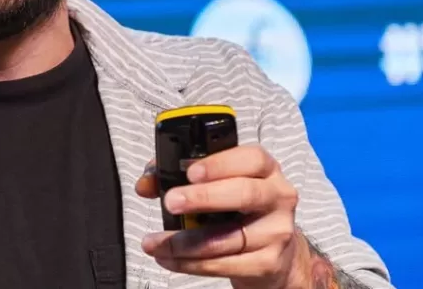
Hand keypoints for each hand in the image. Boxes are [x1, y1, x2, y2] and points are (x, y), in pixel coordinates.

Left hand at [135, 146, 311, 288]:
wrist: (274, 252)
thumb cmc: (239, 209)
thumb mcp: (217, 182)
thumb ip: (178, 174)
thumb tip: (146, 183)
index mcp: (264, 169)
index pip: (250, 158)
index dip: (219, 164)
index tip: (189, 172)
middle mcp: (277, 196)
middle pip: (244, 194)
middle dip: (203, 197)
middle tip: (170, 202)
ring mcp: (276, 231)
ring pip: (229, 237)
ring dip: (185, 242)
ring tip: (156, 242)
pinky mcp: (268, 262)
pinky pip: (227, 264)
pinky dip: (193, 264)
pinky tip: (171, 259)